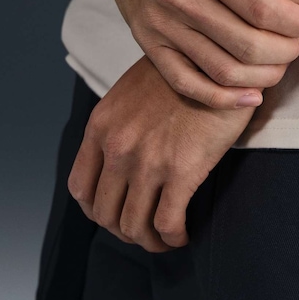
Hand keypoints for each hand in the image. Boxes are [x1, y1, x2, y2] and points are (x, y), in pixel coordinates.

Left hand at [68, 55, 257, 252]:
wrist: (218, 58)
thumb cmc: (183, 70)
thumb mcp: (134, 89)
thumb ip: (121, 122)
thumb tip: (127, 152)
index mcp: (102, 126)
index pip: (80, 188)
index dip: (97, 210)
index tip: (116, 213)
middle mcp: (118, 147)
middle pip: (105, 213)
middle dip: (123, 230)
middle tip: (144, 229)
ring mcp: (148, 161)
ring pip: (134, 225)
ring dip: (148, 241)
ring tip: (165, 239)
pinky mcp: (182, 170)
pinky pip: (167, 222)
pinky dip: (173, 237)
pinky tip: (183, 234)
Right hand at [80, 0, 298, 108]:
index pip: (261, 7)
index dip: (296, 21)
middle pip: (247, 44)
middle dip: (287, 50)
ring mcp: (160, 25)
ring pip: (222, 69)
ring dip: (263, 75)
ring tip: (282, 64)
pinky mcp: (147, 42)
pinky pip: (185, 83)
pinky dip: (221, 98)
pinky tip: (251, 95)